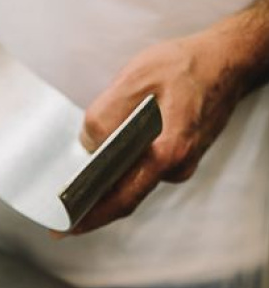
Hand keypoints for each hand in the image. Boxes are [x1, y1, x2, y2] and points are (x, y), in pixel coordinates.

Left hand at [71, 29, 247, 234]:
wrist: (228, 58)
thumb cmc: (185, 65)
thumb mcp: (136, 79)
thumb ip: (106, 114)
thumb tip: (88, 144)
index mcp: (168, 151)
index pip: (123, 198)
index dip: (92, 217)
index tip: (65, 229)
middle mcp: (177, 166)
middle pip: (126, 196)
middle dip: (92, 207)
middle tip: (60, 219)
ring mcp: (180, 163)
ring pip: (134, 181)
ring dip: (105, 186)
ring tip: (72, 192)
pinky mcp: (178, 155)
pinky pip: (144, 169)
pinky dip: (121, 170)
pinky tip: (100, 165)